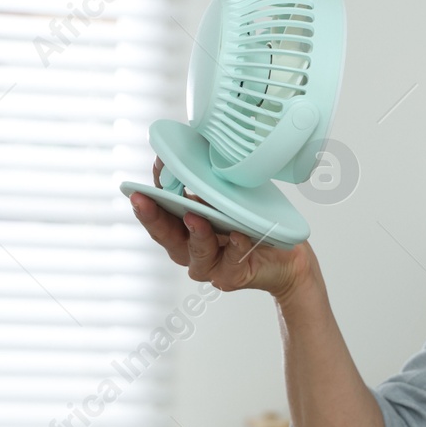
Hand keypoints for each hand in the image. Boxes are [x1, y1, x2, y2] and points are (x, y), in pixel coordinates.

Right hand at [132, 156, 313, 297]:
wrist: (284, 254)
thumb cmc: (249, 222)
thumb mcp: (225, 196)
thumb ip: (205, 182)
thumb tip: (191, 149)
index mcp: (181, 228)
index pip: (158, 212)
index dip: (148, 197)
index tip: (140, 183)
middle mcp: (188, 248)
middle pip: (165, 235)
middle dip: (152, 216)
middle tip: (143, 200)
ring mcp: (208, 265)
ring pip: (196, 251)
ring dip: (196, 233)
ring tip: (194, 216)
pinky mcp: (230, 277)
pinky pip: (231, 262)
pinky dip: (235, 247)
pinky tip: (238, 235)